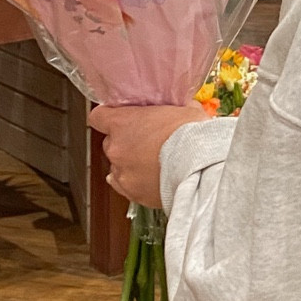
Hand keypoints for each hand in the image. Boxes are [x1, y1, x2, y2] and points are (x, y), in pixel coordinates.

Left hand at [88, 103, 210, 208]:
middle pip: (110, 143)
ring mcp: (122, 173)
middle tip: (147, 142)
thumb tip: (178, 107)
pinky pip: (125, 186)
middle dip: (126, 142)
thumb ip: (171, 107)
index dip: (108, 116)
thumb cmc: (193, 135)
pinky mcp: (133, 193)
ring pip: (117, 166)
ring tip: (153, 164)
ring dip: (130, 164)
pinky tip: (149, 178)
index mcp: (122, 123)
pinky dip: (134, 183)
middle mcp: (116, 148)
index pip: (98, 117)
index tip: (119, 117)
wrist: (202, 168)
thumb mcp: (184, 109)